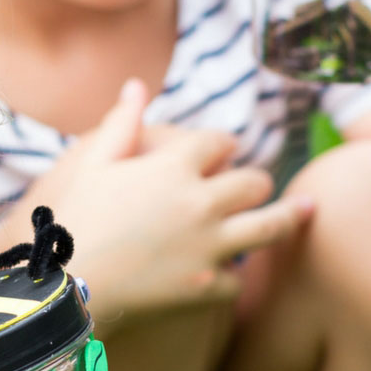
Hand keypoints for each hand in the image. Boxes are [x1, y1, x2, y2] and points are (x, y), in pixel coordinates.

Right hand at [0, 80, 312, 322]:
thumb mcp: (92, 162)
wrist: (64, 283)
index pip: (221, 142)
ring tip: (307, 209)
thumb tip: (136, 86)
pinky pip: (238, 280)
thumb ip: (122, 123)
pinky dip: (235, 275)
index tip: (222, 151)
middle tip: (254, 186)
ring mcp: (209, 246)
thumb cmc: (73, 217)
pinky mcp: (205, 285)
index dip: (223, 145)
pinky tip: (233, 272)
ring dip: (288, 216)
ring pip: (271, 226)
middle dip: (255, 181)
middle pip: (255, 181)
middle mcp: (201, 202)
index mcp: (175, 167)